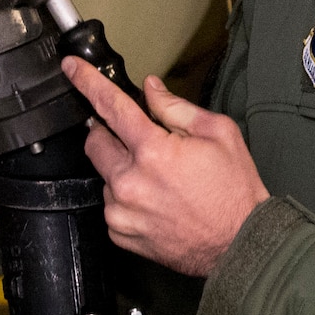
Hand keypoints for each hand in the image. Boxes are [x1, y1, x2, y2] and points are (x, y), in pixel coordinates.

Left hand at [61, 57, 269, 276]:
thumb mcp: (218, 134)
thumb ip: (176, 108)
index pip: (110, 106)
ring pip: (104, 175)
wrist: (242, 245)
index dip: (87, 81)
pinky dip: (126, 197)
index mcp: (153, 152)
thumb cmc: (234, 192)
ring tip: (159, 180)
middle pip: (95, 141)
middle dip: (110, 133)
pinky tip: (156, 201)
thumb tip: (150, 90)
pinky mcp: (121, 233)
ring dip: (122, 168)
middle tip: (140, 140)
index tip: (71, 69)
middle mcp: (130, 182)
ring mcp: (122, 211)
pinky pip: (111, 205)